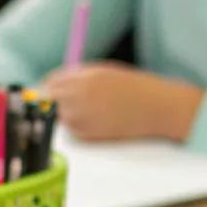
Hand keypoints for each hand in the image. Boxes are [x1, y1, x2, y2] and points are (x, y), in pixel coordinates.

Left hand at [45, 62, 203, 142]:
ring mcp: (83, 118)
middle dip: (54, 100)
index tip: (53, 88)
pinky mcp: (88, 135)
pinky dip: (78, 126)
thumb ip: (76, 76)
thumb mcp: (103, 71)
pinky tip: (97, 119)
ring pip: (59, 117)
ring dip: (66, 114)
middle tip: (70, 101)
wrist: (157, 109)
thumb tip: (50, 83)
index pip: (49, 82)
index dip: (50, 86)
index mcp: (83, 78)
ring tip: (90, 109)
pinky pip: (73, 130)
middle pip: (49, 101)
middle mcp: (79, 98)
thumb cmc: (133, 87)